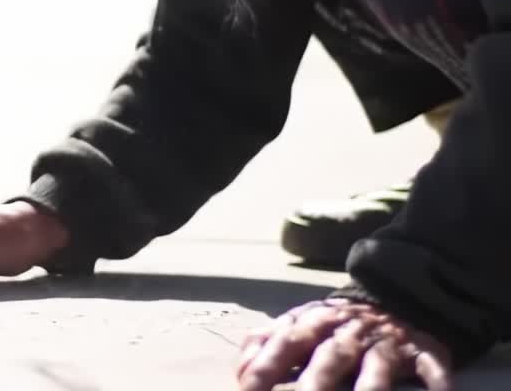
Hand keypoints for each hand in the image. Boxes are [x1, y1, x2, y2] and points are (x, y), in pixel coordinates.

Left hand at [236, 298, 452, 390]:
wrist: (396, 294)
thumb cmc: (335, 322)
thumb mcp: (297, 323)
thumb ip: (265, 343)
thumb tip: (239, 372)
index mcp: (313, 322)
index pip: (286, 342)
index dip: (268, 364)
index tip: (248, 388)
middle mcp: (348, 332)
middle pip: (329, 358)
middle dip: (314, 384)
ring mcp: (386, 342)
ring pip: (376, 367)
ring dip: (368, 389)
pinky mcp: (423, 351)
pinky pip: (431, 369)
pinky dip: (436, 385)